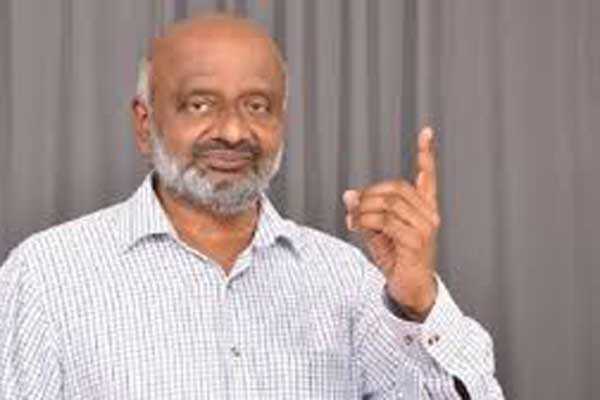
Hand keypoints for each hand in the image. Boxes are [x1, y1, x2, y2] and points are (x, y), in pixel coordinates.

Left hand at [343, 126, 439, 321]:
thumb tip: (349, 194)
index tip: (426, 132)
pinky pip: (386, 221)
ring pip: (388, 204)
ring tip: (352, 220)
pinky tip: (356, 226)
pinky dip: (366, 221)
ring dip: (363, 210)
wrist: (408, 288)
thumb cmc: (396, 258)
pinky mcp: (416, 241)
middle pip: (395, 188)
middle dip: (369, 194)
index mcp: (424, 209)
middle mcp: (429, 215)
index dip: (427, 155)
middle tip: (352, 207)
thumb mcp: (377, 231)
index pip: (428, 177)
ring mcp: (425, 228)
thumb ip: (365, 212)